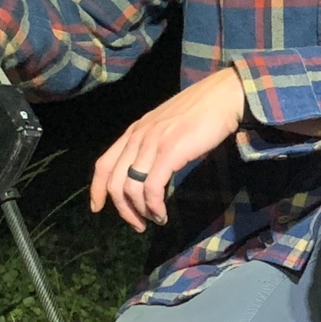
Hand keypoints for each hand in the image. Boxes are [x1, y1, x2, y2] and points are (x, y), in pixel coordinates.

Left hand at [91, 67, 248, 231]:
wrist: (223, 96)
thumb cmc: (201, 112)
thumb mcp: (167, 126)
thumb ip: (155, 145)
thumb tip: (153, 171)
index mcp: (134, 131)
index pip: (103, 164)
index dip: (96, 189)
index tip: (97, 208)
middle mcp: (138, 137)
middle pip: (114, 182)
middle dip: (123, 210)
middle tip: (138, 225)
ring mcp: (153, 143)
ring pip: (131, 188)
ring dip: (140, 211)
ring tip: (155, 220)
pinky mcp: (170, 151)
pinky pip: (152, 187)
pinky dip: (154, 206)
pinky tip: (162, 213)